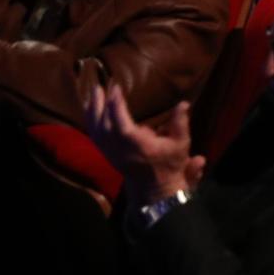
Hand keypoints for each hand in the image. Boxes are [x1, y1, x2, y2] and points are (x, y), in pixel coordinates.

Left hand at [85, 85, 204, 202]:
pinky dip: (90, 122)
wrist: (154, 188)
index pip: (121, 122)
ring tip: (92, 94)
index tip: (116, 87)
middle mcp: (121, 149)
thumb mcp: (180, 143)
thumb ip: (180, 122)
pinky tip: (90, 111)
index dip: (116, 104)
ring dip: (92, 111)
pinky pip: (95, 136)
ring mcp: (112, 153)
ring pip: (96, 130)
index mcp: (138, 145)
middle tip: (98, 86)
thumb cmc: (169, 164)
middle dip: (99, 104)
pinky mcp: (108, 155)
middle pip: (103, 125)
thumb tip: (183, 103)